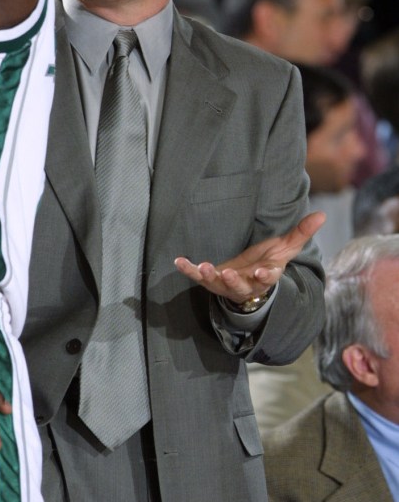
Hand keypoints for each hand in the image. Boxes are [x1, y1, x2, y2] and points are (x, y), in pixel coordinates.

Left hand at [174, 211, 324, 305]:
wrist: (249, 280)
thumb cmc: (268, 262)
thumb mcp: (285, 248)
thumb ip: (301, 233)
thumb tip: (322, 215)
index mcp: (266, 277)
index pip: (268, 278)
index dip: (265, 276)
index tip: (262, 272)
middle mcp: (246, 284)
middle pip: (240, 286)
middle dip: (233, 281)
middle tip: (226, 274)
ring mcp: (227, 285)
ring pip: (217, 284)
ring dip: (208, 276)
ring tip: (201, 266)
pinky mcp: (212, 281)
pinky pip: (198, 278)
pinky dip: (188, 270)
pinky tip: (178, 261)